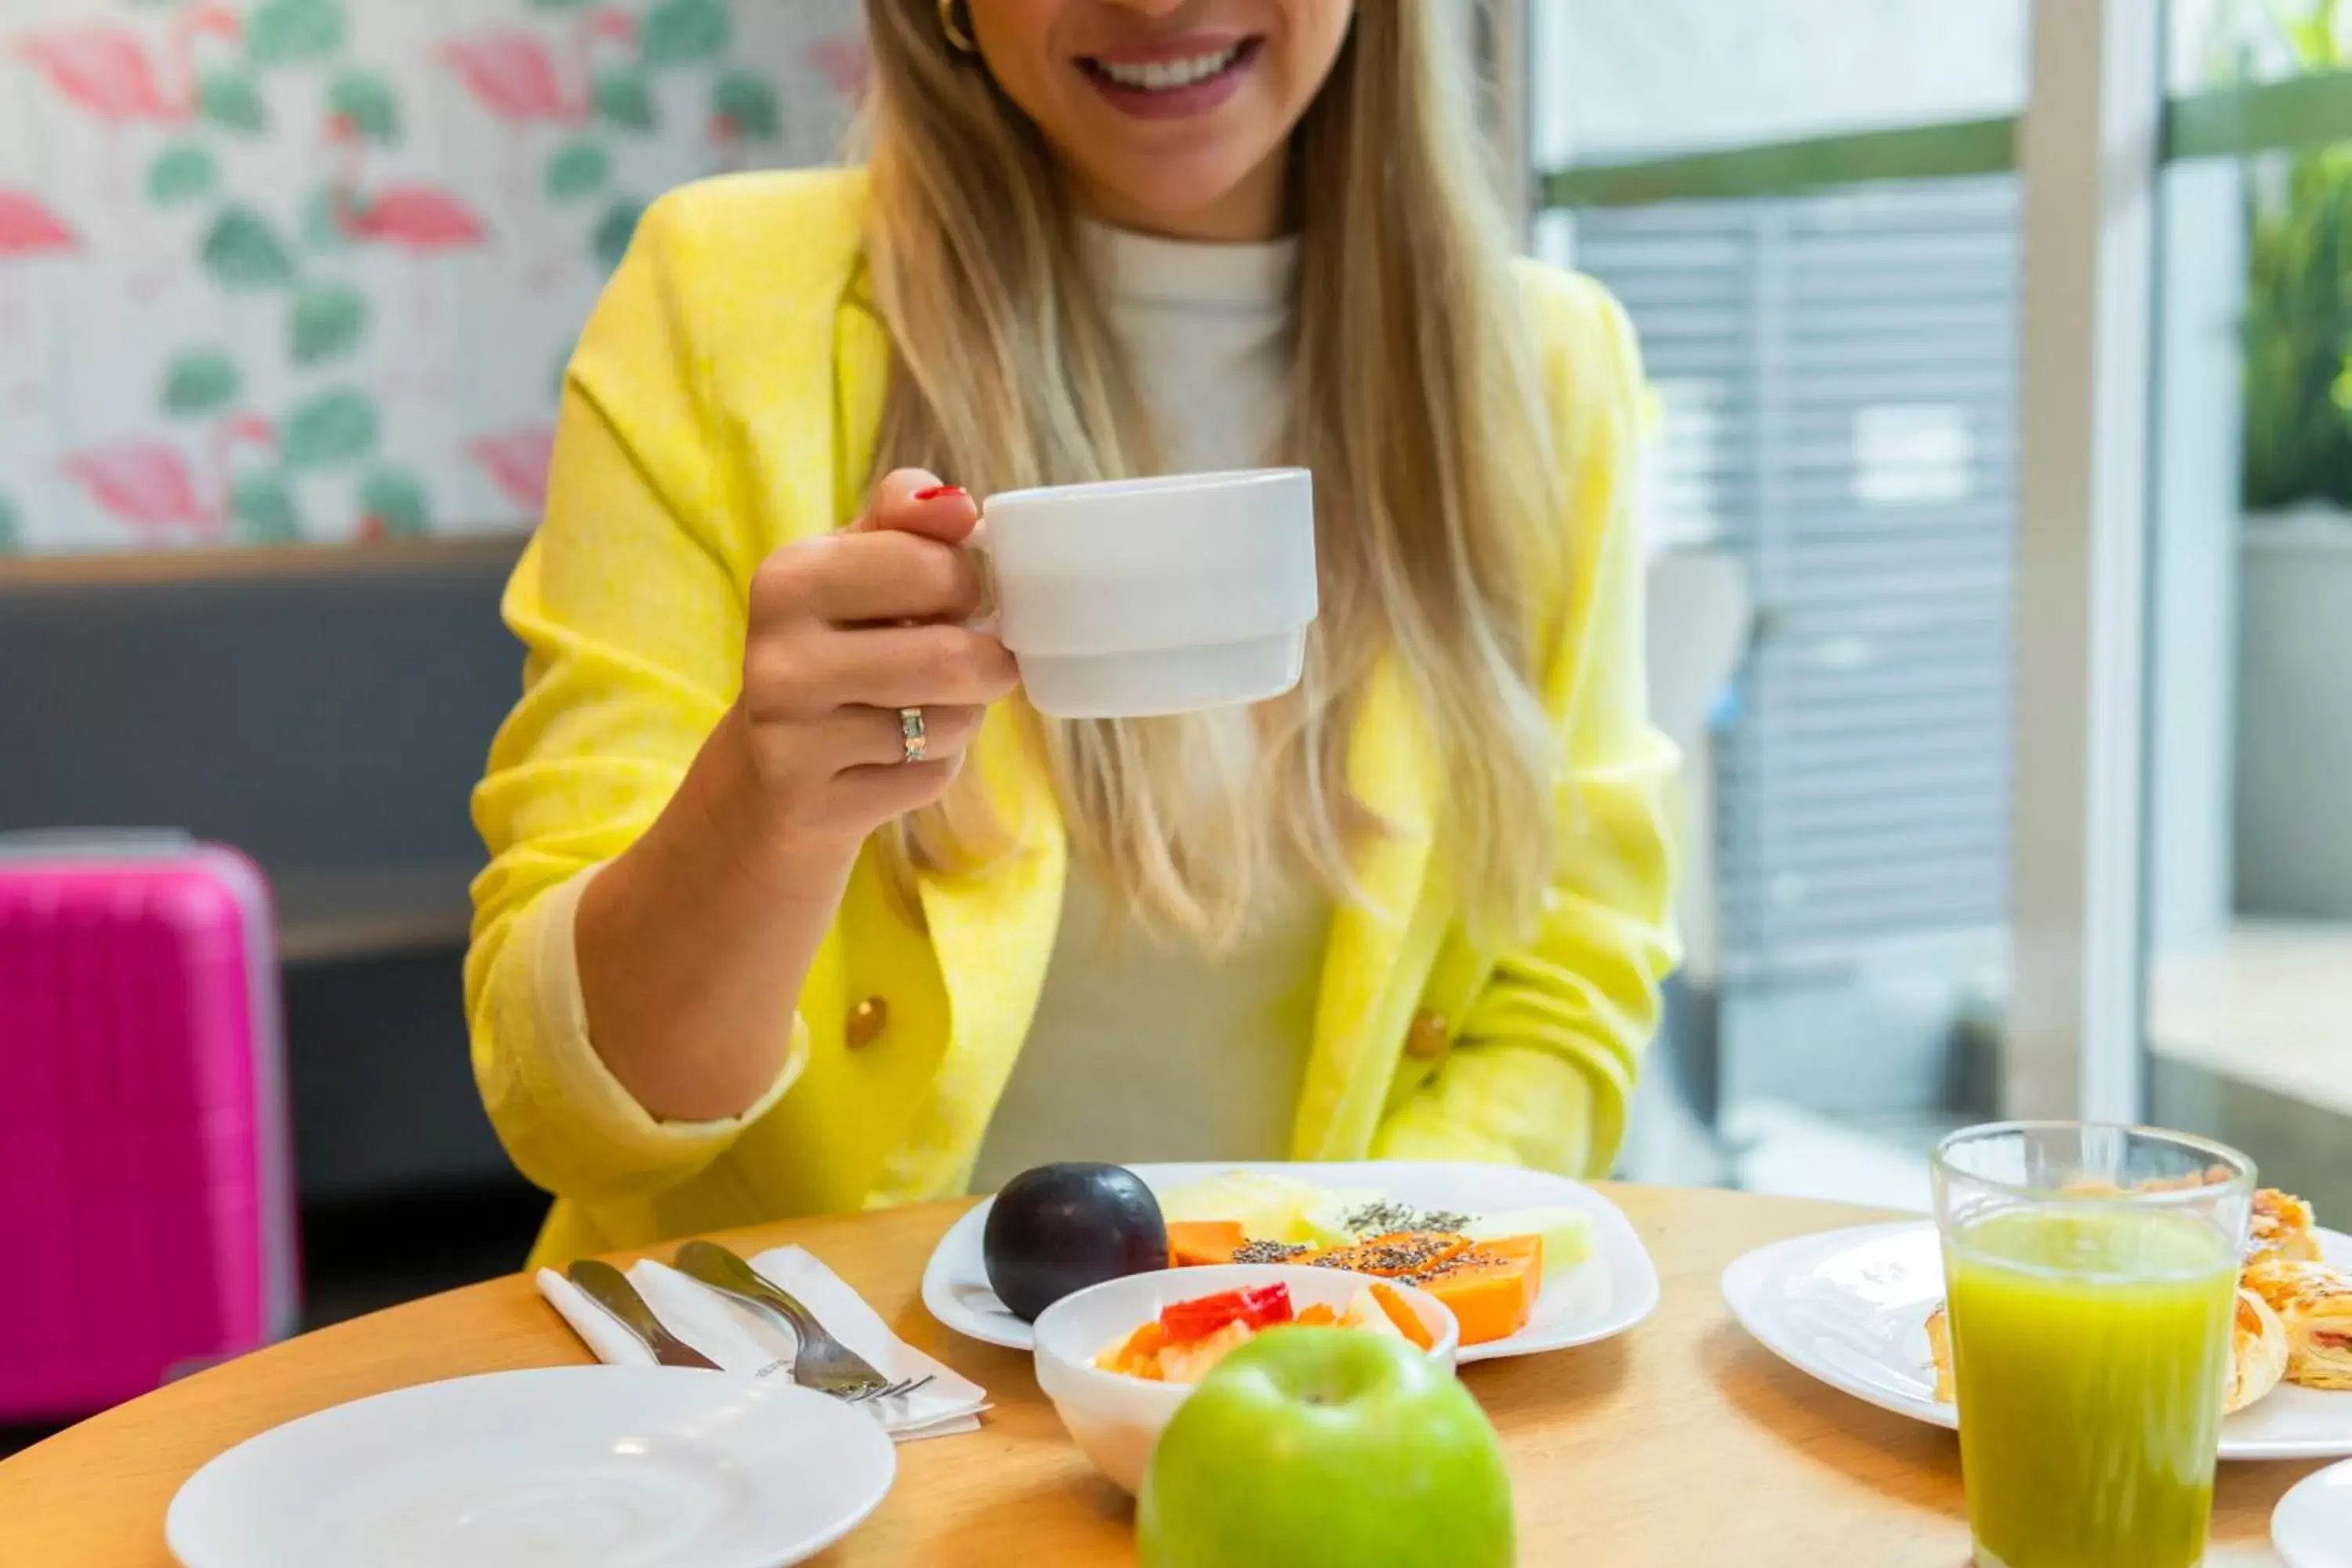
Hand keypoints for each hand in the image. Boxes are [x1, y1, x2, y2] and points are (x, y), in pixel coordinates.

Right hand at [723, 467, 1015, 860]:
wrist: (767, 772)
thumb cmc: (832, 645)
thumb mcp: (855, 564)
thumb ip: (907, 518)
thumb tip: (956, 505)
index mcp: (788, 579)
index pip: (934, 568)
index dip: (965, 585)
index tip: (948, 598)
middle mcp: (778, 658)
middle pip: (954, 657)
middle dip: (983, 660)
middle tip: (959, 658)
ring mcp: (791, 739)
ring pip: (951, 723)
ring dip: (961, 716)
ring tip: (918, 708)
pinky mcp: (815, 806)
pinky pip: (930, 777)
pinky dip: (933, 767)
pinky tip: (890, 758)